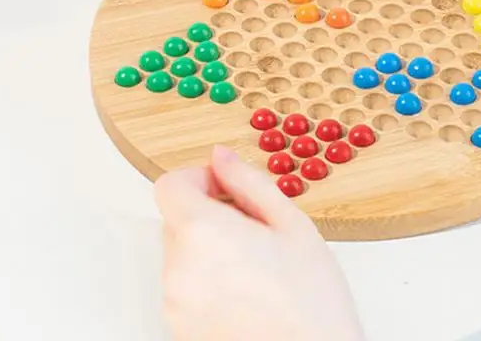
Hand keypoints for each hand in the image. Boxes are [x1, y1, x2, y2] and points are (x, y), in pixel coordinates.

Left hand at [154, 146, 364, 340]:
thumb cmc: (311, 299)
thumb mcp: (291, 223)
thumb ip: (248, 181)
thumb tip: (221, 157)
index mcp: (203, 233)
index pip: (169, 185)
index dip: (198, 178)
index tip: (226, 188)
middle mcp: (179, 269)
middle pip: (175, 218)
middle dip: (208, 213)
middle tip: (252, 227)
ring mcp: (176, 304)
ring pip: (181, 253)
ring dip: (208, 247)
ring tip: (254, 263)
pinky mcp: (180, 329)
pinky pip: (185, 287)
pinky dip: (207, 279)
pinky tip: (246, 288)